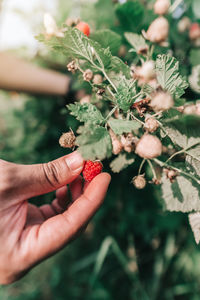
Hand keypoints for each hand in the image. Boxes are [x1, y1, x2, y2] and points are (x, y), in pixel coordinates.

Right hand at [0, 152, 110, 284]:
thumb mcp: (9, 181)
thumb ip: (48, 174)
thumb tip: (80, 161)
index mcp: (19, 255)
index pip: (69, 228)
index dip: (91, 201)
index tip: (105, 177)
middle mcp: (24, 253)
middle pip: (68, 225)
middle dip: (84, 195)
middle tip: (93, 168)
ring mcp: (23, 242)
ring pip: (60, 220)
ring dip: (73, 194)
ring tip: (80, 171)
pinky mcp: (21, 230)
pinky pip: (48, 216)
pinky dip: (59, 198)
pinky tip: (65, 181)